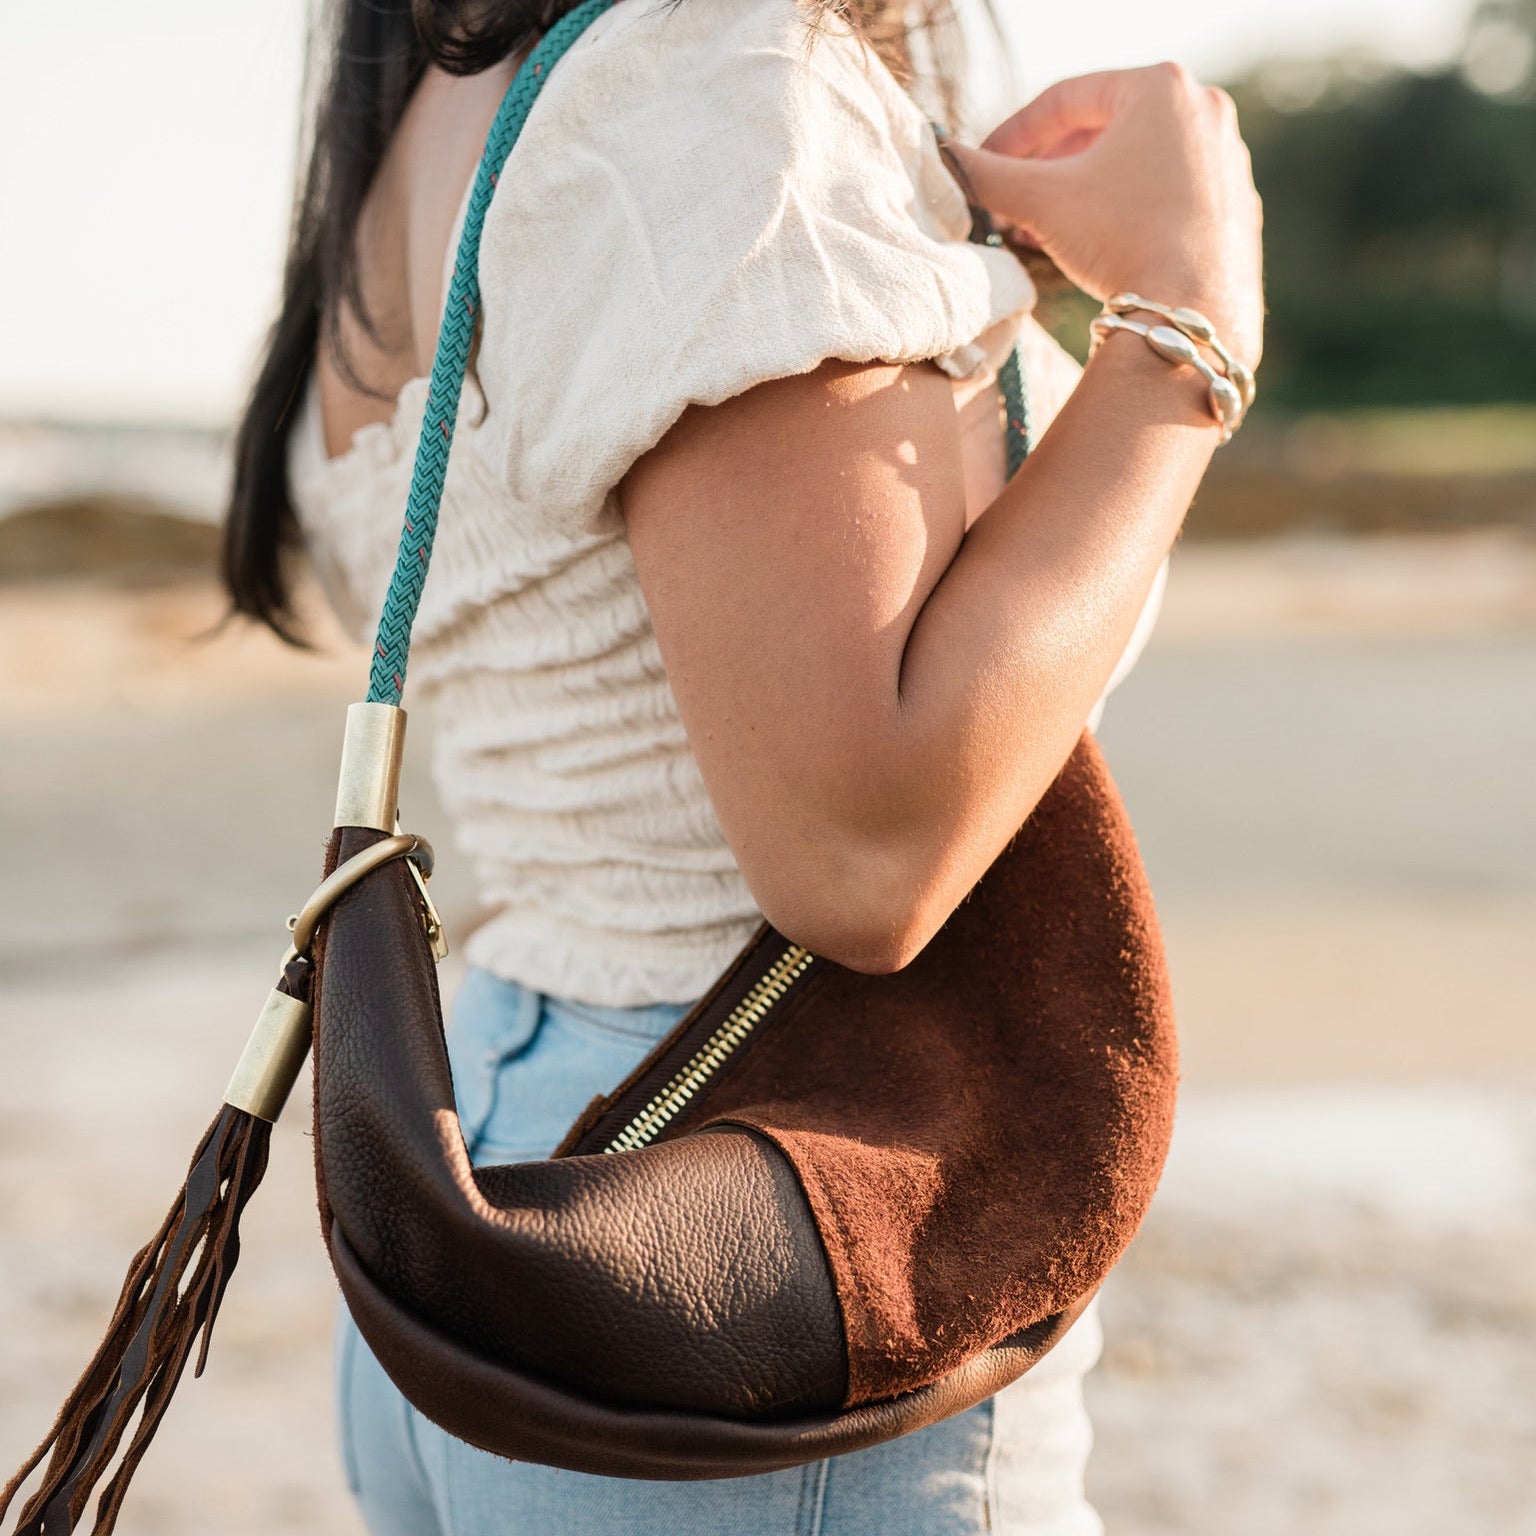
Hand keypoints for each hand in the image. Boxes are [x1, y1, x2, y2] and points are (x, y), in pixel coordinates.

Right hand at [944, 64, 1264, 366]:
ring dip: (1083, 191)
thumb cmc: (1122, 239)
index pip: (1066, 99)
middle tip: (1014, 201)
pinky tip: (1097, 245)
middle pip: (1103, 128)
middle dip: (1050, 168)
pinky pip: (1166, 194)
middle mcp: (1203, 109)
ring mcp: (1226, 157)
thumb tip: (946, 162)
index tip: (985, 163)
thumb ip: (988, 175)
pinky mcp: (1234, 203)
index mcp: (1159, 87)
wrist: (1191, 309)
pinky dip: (1126, 210)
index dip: (1014, 133)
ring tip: (1046, 227)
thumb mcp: (1042, 202)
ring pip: (1135, 163)